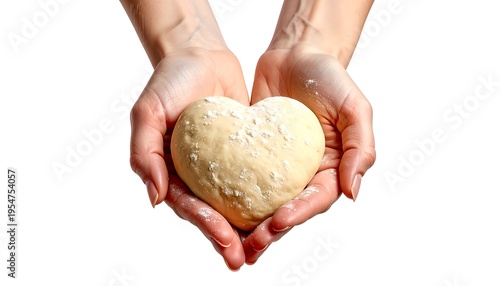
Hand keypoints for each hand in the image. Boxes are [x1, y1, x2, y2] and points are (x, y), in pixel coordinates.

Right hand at [129, 47, 249, 269]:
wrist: (200, 56)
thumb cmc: (169, 81)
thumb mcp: (147, 111)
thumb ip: (143, 153)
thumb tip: (155, 198)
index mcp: (171, 172)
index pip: (189, 206)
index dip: (206, 225)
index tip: (226, 239)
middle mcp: (196, 175)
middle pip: (213, 213)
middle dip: (228, 238)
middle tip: (244, 258)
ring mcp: (221, 167)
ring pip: (235, 203)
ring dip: (247, 227)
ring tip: (264, 246)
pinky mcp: (243, 155)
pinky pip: (254, 179)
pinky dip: (263, 198)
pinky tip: (280, 211)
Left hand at [243, 45, 375, 263]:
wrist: (296, 55)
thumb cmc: (330, 78)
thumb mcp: (355, 108)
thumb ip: (360, 148)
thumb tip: (353, 192)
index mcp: (330, 168)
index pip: (316, 199)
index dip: (298, 214)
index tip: (278, 222)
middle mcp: (303, 173)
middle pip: (287, 209)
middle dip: (270, 231)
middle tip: (250, 245)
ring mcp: (276, 166)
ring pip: (262, 202)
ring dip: (248, 224)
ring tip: (230, 240)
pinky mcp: (252, 155)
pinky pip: (241, 177)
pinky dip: (230, 194)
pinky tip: (215, 207)